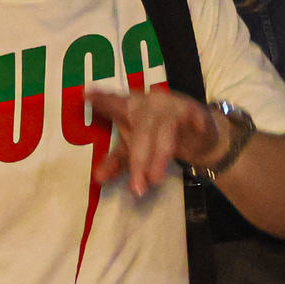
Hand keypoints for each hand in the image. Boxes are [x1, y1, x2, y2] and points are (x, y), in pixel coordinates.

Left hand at [87, 90, 228, 197]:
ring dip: (160, 157)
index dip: (103, 100)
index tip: (87, 95)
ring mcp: (172, 106)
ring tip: (155, 181)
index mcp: (130, 107)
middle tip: (136, 187)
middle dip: (139, 160)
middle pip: (142, 129)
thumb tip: (98, 179)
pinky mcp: (194, 110)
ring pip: (165, 132)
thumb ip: (115, 162)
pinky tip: (197, 130)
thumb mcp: (133, 149)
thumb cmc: (156, 135)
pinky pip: (195, 118)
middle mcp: (149, 103)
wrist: (196, 132)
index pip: (114, 103)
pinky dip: (196, 125)